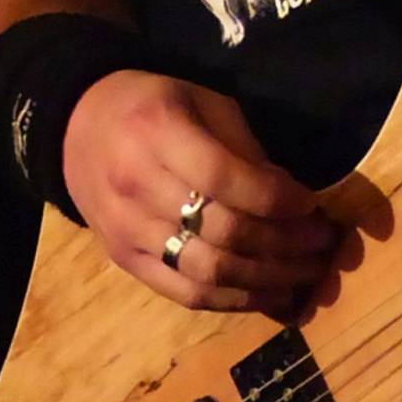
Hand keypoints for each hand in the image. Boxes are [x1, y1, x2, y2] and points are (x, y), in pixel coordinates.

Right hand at [61, 70, 338, 313]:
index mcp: (158, 131)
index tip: (312, 203)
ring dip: (267, 281)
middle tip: (323, 244)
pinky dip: (233, 300)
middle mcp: (137, 185)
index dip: (275, 198)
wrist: (79, 126)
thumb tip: (293, 199)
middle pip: (222, 232)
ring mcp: (128, 231)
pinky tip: (268, 296)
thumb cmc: (152, 105)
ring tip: (306, 275)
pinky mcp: (125, 261)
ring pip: (207, 272)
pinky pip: (185, 293)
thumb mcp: (201, 102)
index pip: (224, 178)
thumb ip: (244, 147)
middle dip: (284, 244)